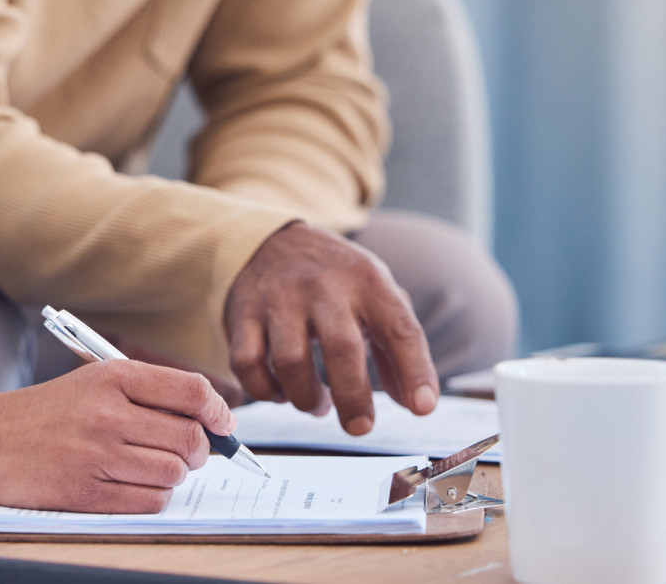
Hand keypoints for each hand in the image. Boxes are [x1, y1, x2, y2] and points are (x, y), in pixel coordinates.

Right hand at [0, 361, 233, 512]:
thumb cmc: (44, 413)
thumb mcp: (92, 382)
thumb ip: (147, 393)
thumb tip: (210, 421)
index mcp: (112, 377)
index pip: (192, 390)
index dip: (218, 410)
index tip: (222, 423)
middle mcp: (107, 413)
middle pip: (190, 437)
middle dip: (198, 449)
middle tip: (186, 451)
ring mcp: (97, 455)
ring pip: (174, 472)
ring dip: (172, 475)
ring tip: (148, 466)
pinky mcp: (86, 493)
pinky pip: (150, 502)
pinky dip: (152, 497)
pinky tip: (133, 485)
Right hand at [225, 222, 437, 434]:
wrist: (272, 240)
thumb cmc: (334, 280)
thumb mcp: (375, 297)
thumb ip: (397, 349)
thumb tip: (415, 404)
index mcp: (367, 282)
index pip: (399, 328)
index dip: (415, 371)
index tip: (422, 408)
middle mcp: (323, 287)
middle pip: (341, 348)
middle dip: (353, 398)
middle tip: (360, 426)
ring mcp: (279, 298)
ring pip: (290, 361)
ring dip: (307, 398)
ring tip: (319, 404)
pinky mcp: (243, 313)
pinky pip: (247, 363)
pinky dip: (264, 391)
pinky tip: (280, 392)